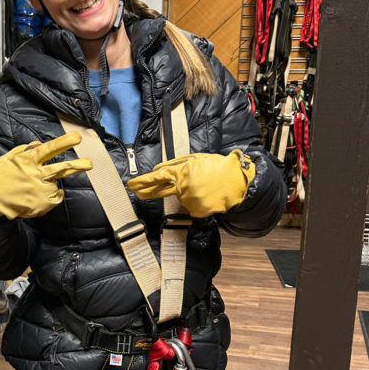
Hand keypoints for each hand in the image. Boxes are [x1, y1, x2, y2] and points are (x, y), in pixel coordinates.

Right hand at [0, 132, 91, 219]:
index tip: (77, 137)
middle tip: (90, 163)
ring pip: (56, 185)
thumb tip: (40, 144)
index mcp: (28, 160)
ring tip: (35, 187)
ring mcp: (38, 190)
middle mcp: (35, 174)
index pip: (50, 148)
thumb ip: (27, 150)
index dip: (64, 142)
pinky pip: (54, 198)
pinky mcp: (40, 204)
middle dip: (77, 165)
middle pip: (61, 169)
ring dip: (51, 185)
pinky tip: (37, 197)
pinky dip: (50, 197)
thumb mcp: (10, 157)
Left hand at [127, 149, 254, 217]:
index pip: (155, 178)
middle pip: (158, 192)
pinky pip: (191, 206)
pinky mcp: (196, 210)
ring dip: (188, 192)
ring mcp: (188, 201)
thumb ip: (173, 165)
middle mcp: (181, 188)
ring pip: (181, 198)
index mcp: (180, 173)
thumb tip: (157, 170)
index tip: (131, 185)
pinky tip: (207, 194)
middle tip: (138, 194)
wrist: (237, 181)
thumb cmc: (216, 167)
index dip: (142, 182)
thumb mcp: (194, 159)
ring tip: (203, 186)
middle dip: (147, 192)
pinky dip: (197, 200)